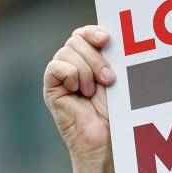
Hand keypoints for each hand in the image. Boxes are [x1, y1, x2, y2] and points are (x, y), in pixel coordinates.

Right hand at [43, 25, 115, 165]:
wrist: (107, 140)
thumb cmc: (118, 114)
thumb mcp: (120, 81)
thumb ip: (114, 59)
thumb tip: (112, 36)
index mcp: (90, 60)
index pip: (84, 34)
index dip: (93, 32)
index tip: (107, 39)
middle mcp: (73, 65)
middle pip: (76, 40)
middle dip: (96, 58)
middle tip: (109, 80)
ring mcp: (61, 76)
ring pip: (67, 52)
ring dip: (86, 71)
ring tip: (93, 92)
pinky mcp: (51, 87)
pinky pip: (56, 67)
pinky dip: (71, 77)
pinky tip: (78, 93)